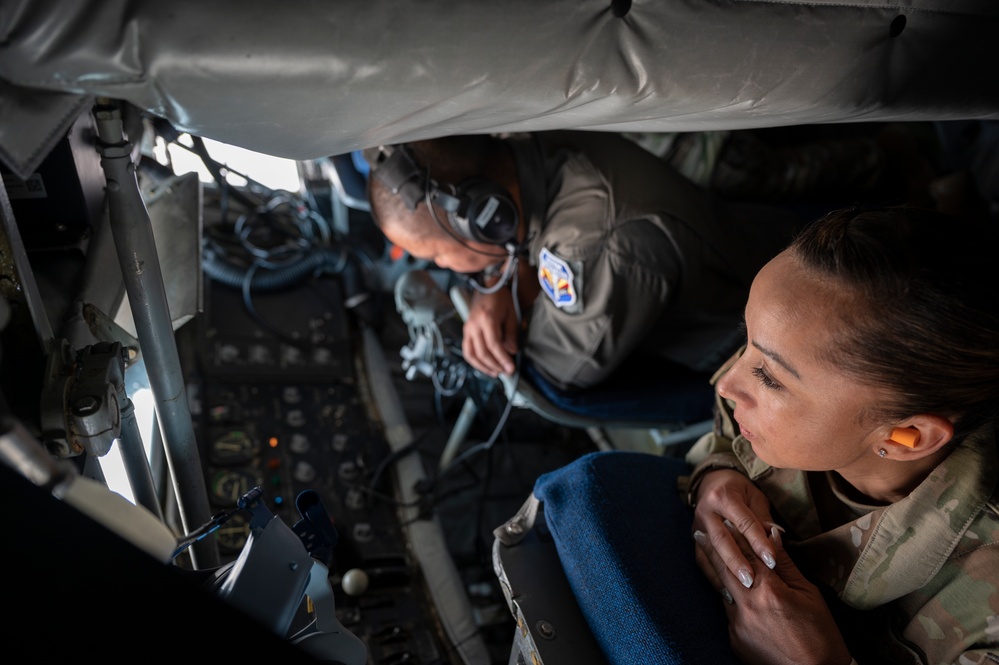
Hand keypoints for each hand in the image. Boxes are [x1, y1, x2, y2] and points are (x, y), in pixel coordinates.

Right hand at [462, 287, 518, 376]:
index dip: (503, 359)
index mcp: (487, 319)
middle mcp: (474, 325)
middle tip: (506, 372)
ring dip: (484, 366)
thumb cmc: (502, 298)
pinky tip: (485, 366)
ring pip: (472, 354)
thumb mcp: (511, 313)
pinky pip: (467, 350)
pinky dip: (475, 361)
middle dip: (495, 365)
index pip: (494, 345)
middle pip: (483, 352)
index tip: (511, 368)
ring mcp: (467, 328)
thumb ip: (511, 333)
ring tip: (496, 372)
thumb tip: (511, 352)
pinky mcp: (465, 330)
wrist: (487, 286)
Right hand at [692, 469, 776, 589]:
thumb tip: (776, 536)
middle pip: (722, 539)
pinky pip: (702, 560)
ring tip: (739, 591)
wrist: (712, 482)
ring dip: (724, 573)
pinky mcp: (695, 538)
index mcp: (724, 497)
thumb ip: (763, 518)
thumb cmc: (740, 490)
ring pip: (709, 552)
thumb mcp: (755, 497)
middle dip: (737, 561)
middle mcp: (706, 511)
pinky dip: (714, 577)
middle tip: (752, 580)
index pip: (743, 522)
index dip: (758, 541)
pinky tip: (727, 593)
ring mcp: (697, 525)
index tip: (772, 560)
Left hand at [694, 524, 852, 664]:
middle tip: (698, 532)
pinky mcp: (735, 641)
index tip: (725, 520)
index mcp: (768, 591)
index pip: (746, 554)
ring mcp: (738, 626)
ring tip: (707, 555)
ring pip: (724, 591)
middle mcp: (747, 607)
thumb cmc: (820, 633)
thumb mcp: (809, 593)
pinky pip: (729, 614)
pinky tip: (730, 592)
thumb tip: (772, 535)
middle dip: (711, 548)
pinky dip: (730, 601)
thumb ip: (785, 564)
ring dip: (718, 574)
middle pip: (724, 569)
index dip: (735, 535)